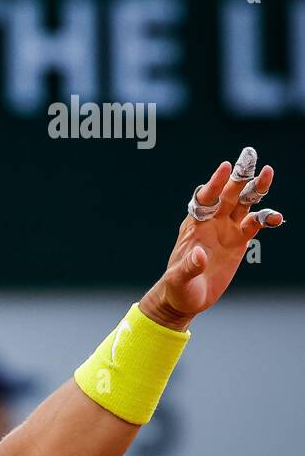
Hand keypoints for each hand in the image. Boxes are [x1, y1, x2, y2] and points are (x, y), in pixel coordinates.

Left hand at [141, 148, 284, 331]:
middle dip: (239, 176)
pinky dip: (266, 219)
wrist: (186, 299)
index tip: (225, 168)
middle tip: (250, 156)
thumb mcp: (179, 279)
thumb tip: (200, 256)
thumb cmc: (177, 287)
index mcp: (194, 225)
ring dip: (256, 189)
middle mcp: (212, 222)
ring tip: (268, 173)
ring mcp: (226, 230)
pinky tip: (277, 217)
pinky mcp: (239, 242)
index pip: (205, 198)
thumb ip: (189, 266)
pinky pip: (255, 225)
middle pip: (228, 194)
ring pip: (244, 204)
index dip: (215, 183)